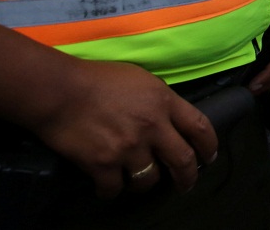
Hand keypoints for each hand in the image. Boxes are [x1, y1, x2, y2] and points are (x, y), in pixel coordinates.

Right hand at [32, 60, 218, 198]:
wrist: (60, 89)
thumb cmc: (98, 78)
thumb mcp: (141, 79)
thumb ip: (160, 100)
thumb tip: (170, 118)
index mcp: (164, 102)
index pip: (200, 127)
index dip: (209, 146)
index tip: (209, 157)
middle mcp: (152, 127)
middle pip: (183, 161)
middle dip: (188, 177)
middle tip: (185, 185)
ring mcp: (128, 147)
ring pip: (150, 180)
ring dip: (146, 183)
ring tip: (139, 180)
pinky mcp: (103, 164)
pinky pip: (115, 189)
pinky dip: (112, 191)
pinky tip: (108, 186)